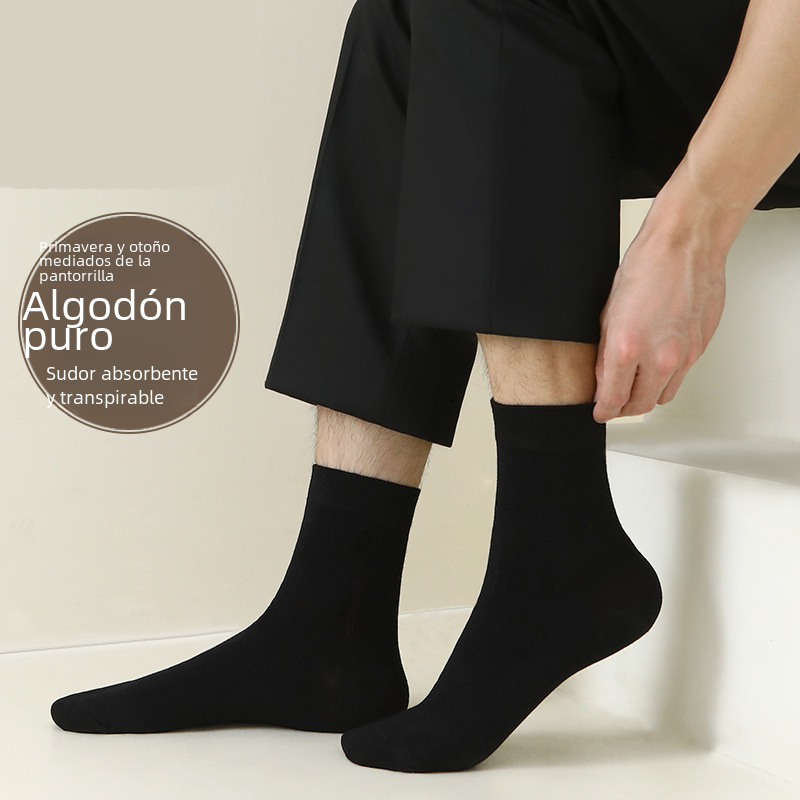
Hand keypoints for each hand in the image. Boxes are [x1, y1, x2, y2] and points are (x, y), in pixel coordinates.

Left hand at [592, 204, 727, 423]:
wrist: (687, 245)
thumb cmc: (648, 266)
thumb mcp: (609, 313)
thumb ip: (606, 352)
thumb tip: (604, 378)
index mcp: (628, 348)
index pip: (613, 399)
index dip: (604, 410)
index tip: (600, 412)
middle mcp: (659, 357)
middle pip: (641, 405)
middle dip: (624, 408)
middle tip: (614, 403)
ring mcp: (684, 355)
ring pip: (664, 395)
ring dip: (647, 396)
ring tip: (634, 386)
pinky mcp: (701, 348)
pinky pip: (682, 375)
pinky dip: (666, 377)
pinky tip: (656, 364)